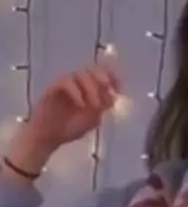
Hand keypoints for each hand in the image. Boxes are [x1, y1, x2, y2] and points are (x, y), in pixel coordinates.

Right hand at [6, 65, 120, 177]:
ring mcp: (66, 84)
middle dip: (102, 75)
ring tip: (94, 104)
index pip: (102, 75)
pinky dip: (76, 91)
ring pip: (80, 74)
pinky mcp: (53, 87)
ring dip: (91, 87)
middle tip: (107, 86)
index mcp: (90, 89)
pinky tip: (81, 104)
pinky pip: (66, 82)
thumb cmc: (71, 128)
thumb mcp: (93, 119)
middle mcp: (79, 84)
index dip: (112, 75)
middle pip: (92, 69)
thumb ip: (103, 106)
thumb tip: (115, 95)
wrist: (50, 137)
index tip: (119, 83)